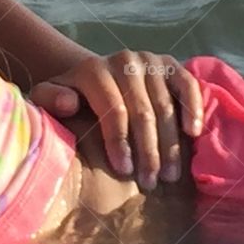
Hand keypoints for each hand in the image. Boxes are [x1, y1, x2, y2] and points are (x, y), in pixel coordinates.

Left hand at [29, 49, 203, 189]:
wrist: (97, 76)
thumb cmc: (72, 96)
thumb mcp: (49, 96)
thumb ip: (49, 99)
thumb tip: (69, 103)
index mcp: (93, 70)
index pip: (112, 109)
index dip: (119, 141)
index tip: (124, 171)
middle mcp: (124, 61)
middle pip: (141, 111)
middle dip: (147, 150)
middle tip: (151, 182)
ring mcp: (150, 60)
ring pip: (165, 105)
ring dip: (170, 142)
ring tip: (171, 175)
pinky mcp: (171, 64)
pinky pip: (188, 85)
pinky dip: (193, 109)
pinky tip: (194, 135)